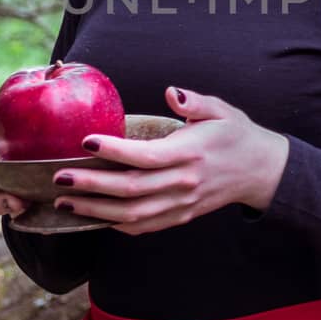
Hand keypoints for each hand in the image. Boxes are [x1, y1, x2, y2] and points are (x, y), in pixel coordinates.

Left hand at [49, 86, 289, 236]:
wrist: (261, 171)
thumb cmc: (235, 134)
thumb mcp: (221, 110)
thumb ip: (194, 101)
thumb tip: (171, 92)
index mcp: (191, 153)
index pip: (146, 156)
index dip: (114, 152)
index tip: (86, 142)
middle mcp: (184, 183)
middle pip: (131, 190)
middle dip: (91, 186)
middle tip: (59, 178)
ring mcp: (182, 205)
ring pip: (132, 215)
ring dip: (95, 211)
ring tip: (65, 201)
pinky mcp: (181, 217)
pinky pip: (144, 227)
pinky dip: (116, 225)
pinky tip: (92, 216)